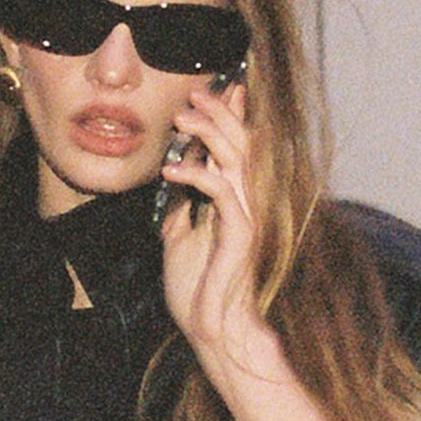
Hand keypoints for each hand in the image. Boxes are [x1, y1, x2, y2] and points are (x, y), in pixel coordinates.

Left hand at [158, 80, 276, 376]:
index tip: (216, 91)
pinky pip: (221, 192)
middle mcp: (249, 204)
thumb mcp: (180, 240)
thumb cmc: (198, 291)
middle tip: (194, 94)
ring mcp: (249, 216)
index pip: (240, 149)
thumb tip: (174, 182)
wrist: (213, 329)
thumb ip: (182, 209)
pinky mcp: (241, 232)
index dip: (233, 117)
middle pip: (243, 144)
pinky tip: (171, 171)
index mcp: (238, 202)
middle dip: (220, 114)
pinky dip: (197, 175)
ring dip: (210, 133)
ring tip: (183, 118)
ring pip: (238, 159)